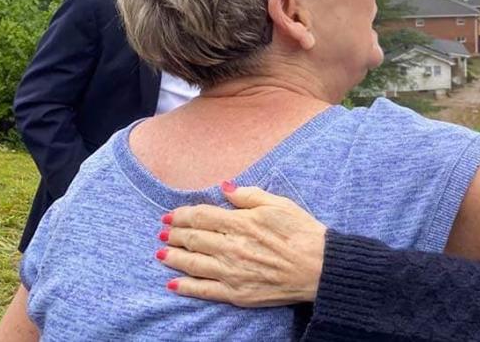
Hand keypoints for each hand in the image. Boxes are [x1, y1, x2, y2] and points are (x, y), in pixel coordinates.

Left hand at [158, 182, 326, 306]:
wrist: (319, 267)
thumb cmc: (302, 232)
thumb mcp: (279, 204)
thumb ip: (249, 195)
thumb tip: (224, 187)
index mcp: (241, 223)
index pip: (201, 216)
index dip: (181, 215)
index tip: (170, 215)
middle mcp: (231, 247)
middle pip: (192, 238)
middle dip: (173, 234)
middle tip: (162, 232)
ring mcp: (231, 272)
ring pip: (192, 263)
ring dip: (172, 257)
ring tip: (161, 253)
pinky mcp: (236, 293)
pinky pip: (203, 290)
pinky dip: (185, 286)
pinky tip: (172, 282)